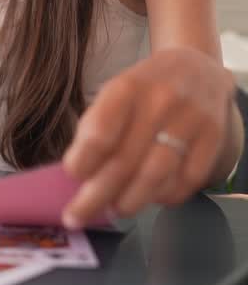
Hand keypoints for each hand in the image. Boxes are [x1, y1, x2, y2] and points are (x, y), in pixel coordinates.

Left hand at [62, 48, 234, 226]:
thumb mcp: (114, 94)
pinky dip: (165, 197)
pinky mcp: (213, 136)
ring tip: (115, 210)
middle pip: (124, 161)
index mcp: (127, 88)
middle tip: (76, 216)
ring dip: (130, 201)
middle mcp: (161, 101)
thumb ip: (96, 130)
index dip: (83, 161)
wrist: (197, 68)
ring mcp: (191, 119)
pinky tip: (151, 198)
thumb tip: (78, 178)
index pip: (100, 132)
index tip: (72, 177)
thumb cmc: (144, 89)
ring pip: (156, 174)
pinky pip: (187, 179)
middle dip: (95, 196)